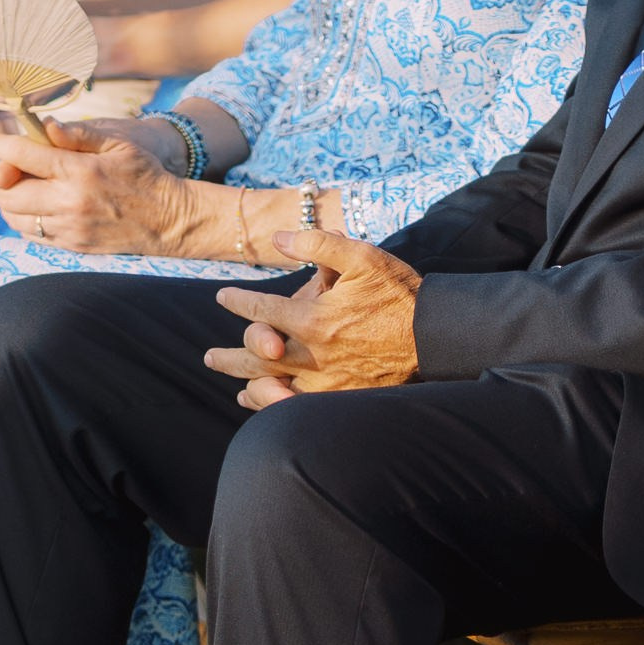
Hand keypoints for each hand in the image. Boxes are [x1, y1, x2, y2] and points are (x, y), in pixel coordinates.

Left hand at [0, 115, 198, 256]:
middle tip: (10, 167)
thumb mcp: (119, 144)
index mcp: (80, 171)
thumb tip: (43, 126)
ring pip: (14, 217)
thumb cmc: (146, 175)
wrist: (171, 221)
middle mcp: (70, 202)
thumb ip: (78, 134)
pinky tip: (38, 206)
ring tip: (24, 186)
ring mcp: (70, 228)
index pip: (22, 156)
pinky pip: (31, 235)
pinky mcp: (73, 245)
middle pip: (7, 193)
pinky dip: (24, 219)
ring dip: (10, 200)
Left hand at [206, 233, 420, 407]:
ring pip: (273, 386)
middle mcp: (313, 355)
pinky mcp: (342, 397)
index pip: (261, 310)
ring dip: (246, 384)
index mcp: (313, 319)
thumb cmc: (399, 293)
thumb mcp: (362, 257)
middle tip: (208, 357)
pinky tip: (264, 403)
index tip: (222, 296)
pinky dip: (274, 405)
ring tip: (232, 384)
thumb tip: (278, 238)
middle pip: (257, 358)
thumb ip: (318, 244)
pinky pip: (297, 406)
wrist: (435, 335)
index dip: (238, 302)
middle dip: (229, 356)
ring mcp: (326, 382)